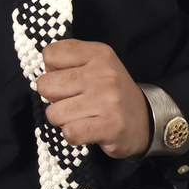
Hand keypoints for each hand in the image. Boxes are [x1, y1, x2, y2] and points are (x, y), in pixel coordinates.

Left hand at [35, 39, 151, 159]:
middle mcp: (103, 73)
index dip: (53, 71)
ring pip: (53, 113)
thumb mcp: (97, 64)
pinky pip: (69, 133)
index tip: (70, 80)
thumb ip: (69, 62)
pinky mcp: (109, 126)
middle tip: (74, 101)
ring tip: (82, 116)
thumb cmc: (111, 93)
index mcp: (98, 53)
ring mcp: (106, 100)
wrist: (146, 120)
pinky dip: (73, 135)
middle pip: (45, 85)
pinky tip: (87, 129)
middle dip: (54, 98)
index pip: (50, 55)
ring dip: (63, 119)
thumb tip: (42, 76)